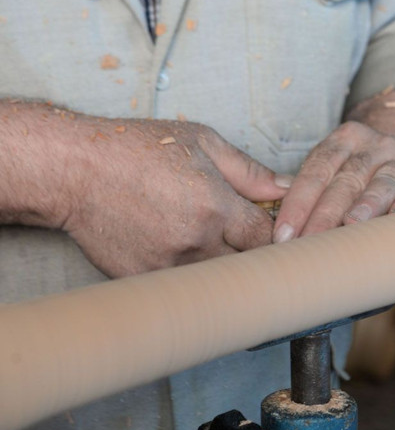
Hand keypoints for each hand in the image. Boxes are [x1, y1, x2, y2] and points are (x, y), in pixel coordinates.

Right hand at [61, 118, 287, 276]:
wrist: (73, 171)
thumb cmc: (137, 150)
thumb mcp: (202, 143)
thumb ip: (249, 172)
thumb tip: (285, 188)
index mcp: (216, 206)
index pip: (267, 236)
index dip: (273, 233)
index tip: (268, 227)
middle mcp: (196, 241)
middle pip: (247, 265)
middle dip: (253, 254)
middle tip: (247, 241)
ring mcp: (169, 265)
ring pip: (217, 280)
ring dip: (224, 268)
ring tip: (214, 244)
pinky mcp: (145, 280)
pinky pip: (183, 287)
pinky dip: (192, 277)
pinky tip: (183, 253)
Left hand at [272, 120, 394, 241]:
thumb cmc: (367, 186)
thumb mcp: (342, 179)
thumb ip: (317, 198)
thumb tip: (283, 237)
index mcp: (345, 140)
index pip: (316, 170)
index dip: (298, 203)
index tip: (283, 235)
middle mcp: (375, 144)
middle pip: (346, 179)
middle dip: (325, 214)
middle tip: (310, 243)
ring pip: (383, 180)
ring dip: (367, 204)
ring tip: (351, 225)